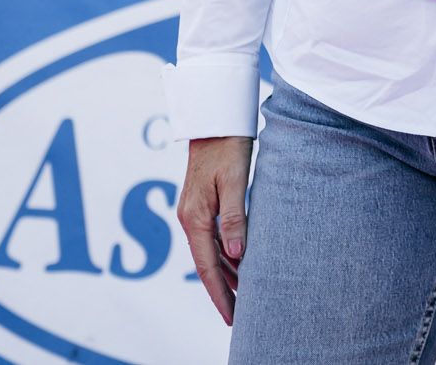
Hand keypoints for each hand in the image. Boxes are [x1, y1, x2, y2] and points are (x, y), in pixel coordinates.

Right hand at [176, 135, 252, 325]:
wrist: (214, 117)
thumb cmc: (227, 145)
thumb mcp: (234, 181)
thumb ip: (235, 218)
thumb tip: (237, 255)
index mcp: (194, 217)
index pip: (208, 267)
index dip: (220, 294)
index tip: (232, 317)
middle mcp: (190, 218)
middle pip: (207, 265)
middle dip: (223, 292)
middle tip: (241, 317)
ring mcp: (195, 212)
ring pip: (211, 252)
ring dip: (226, 275)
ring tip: (244, 298)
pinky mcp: (203, 204)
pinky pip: (214, 238)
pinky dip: (226, 255)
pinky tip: (240, 265)